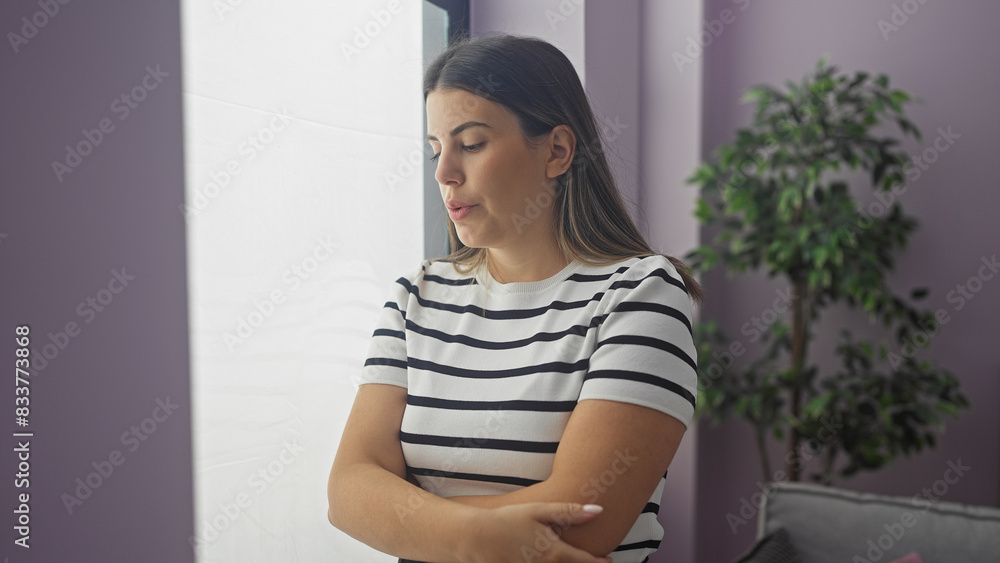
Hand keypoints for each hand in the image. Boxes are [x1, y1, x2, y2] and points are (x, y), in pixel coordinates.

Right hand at [459, 502, 613, 562]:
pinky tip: (546, 561)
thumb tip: (598, 511)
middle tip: (595, 561)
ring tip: (569, 560)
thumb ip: (569, 512)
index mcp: (555, 552)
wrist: (476, 538)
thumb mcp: (539, 511)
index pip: (585, 562)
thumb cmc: (508, 520)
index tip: (608, 561)